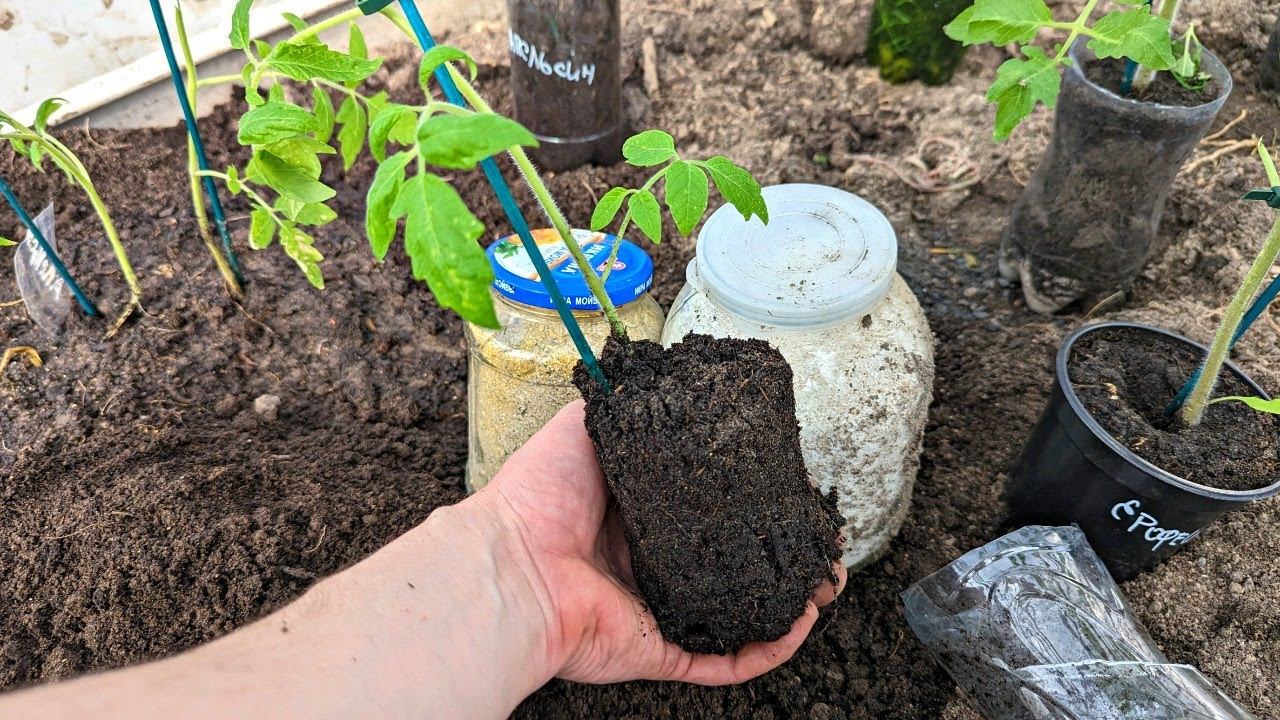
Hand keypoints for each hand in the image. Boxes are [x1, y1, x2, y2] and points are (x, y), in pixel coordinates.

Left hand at [478, 400, 845, 685]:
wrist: (512, 564)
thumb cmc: (538, 494)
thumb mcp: (585, 426)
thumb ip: (626, 405)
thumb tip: (658, 370)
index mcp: (640, 515)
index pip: (712, 510)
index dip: (755, 503)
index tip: (791, 491)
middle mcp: (654, 564)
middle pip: (735, 562)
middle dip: (784, 554)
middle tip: (821, 540)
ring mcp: (661, 611)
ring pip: (741, 613)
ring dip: (790, 601)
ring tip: (827, 581)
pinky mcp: (662, 649)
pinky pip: (724, 661)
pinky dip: (766, 649)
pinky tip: (800, 624)